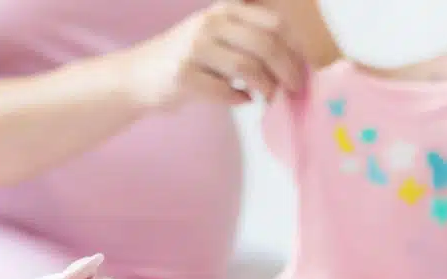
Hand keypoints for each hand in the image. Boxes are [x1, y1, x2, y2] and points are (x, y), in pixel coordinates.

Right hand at [126, 1, 304, 107]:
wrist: (140, 75)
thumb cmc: (191, 57)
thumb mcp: (219, 33)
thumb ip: (251, 37)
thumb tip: (298, 62)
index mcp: (225, 9)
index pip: (274, 22)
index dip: (296, 47)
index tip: (306, 67)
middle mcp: (210, 23)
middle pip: (266, 45)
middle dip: (288, 71)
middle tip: (295, 89)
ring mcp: (195, 48)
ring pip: (248, 68)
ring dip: (267, 88)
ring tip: (270, 98)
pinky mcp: (183, 76)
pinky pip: (225, 91)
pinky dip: (240, 99)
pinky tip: (243, 100)